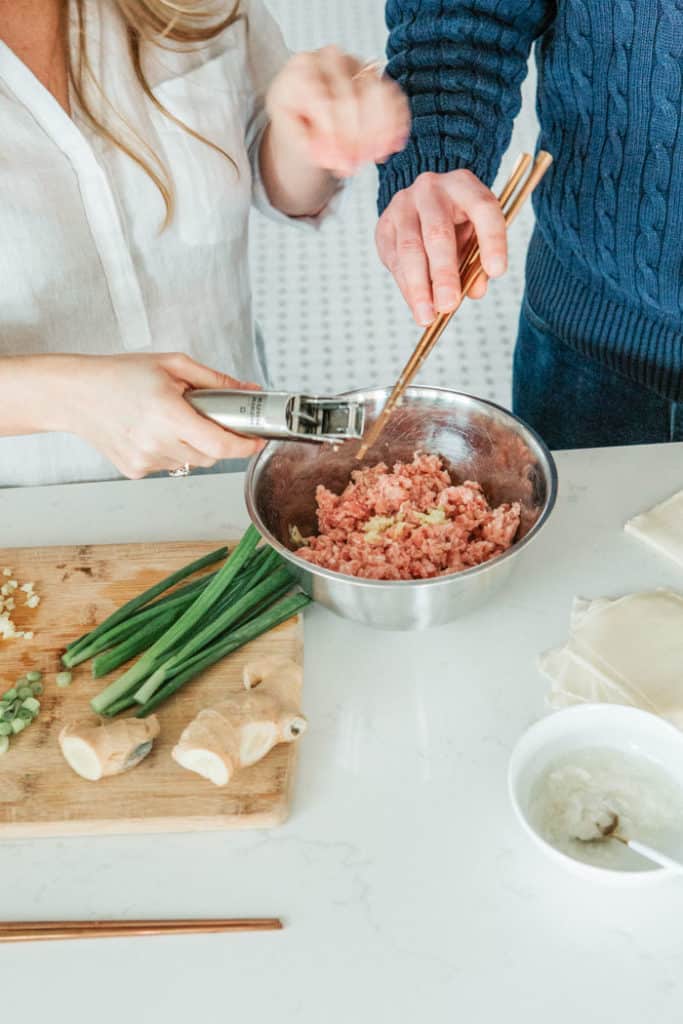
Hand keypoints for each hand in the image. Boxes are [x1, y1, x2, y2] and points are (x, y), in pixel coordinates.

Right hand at [62, 353, 263, 478]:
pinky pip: (169, 466)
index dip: (245, 446)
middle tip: (205, 417)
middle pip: (210, 456)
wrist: (76, 394)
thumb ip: (216, 381)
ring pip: (190, 462)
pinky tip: (152, 432)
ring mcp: (145, 461)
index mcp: (169, 415)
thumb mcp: (173, 365)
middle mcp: (157, 443)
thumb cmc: (120, 375)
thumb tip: (249, 390)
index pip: (221, 445)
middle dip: (217, 439)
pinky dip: (170, 451)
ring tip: (171, 420)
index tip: (257, 439)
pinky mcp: (135, 470)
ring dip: (192, 445)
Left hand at [266, 46, 409, 177]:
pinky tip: (394, 144)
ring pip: (377, 93)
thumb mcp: (291, 132)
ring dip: (381, 131)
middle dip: (358, 138)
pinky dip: (396, 121)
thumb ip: (310, 147)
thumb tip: (340, 162)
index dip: (336, 137)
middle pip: (352, 99)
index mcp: (302, 68)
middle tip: (357, 164)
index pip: (324, 102)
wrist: (304, 97)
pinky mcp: (375, 71)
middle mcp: (331, 58)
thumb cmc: (297, 114)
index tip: (341, 163)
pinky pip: (392, 94)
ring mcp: (356, 62)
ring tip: (377, 157)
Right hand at [375, 170, 507, 325]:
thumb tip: (474, 291)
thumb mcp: (476, 233)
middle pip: (438, 233)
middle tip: (448, 306)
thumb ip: (478, 261)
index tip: (497, 272)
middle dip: (444, 274)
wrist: (424, 201)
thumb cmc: (457, 221)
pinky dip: (406, 286)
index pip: (483, 209)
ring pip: (410, 249)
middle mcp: (432, 190)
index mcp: (464, 185)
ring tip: (427, 316)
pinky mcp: (385, 224)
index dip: (492, 241)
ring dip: (418, 288)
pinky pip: (394, 260)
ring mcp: (404, 205)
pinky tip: (416, 304)